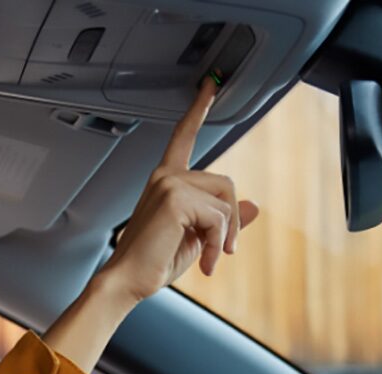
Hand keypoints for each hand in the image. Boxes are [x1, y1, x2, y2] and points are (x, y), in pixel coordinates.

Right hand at [97, 77, 259, 305]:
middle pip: (225, 182)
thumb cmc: (151, 263)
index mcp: (165, 181)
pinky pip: (218, 217)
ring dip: (224, 235)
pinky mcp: (175, 199)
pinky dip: (217, 243)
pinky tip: (205, 260)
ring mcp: (169, 185)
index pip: (184, 137)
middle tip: (222, 250)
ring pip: (225, 201)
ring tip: (209, 258)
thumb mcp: (196, 237)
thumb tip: (254, 206)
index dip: (198, 109)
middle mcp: (166, 177)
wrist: (127, 282)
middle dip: (232, 221)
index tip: (211, 84)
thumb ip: (223, 218)